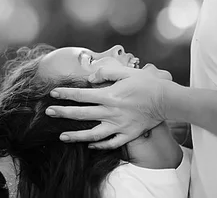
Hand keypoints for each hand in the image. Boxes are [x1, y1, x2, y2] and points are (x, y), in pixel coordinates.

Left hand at [46, 64, 170, 148]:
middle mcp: (111, 112)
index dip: (65, 94)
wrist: (167, 100)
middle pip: (82, 115)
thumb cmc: (147, 83)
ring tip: (62, 137)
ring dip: (76, 136)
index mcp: (109, 95)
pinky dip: (98, 145)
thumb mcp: (126, 72)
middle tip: (48, 112)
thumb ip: (106, 72)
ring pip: (92, 135)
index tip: (53, 93)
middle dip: (63, 113)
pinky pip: (110, 143)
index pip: (81, 95)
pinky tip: (89, 144)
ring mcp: (119, 126)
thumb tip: (90, 78)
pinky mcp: (128, 135)